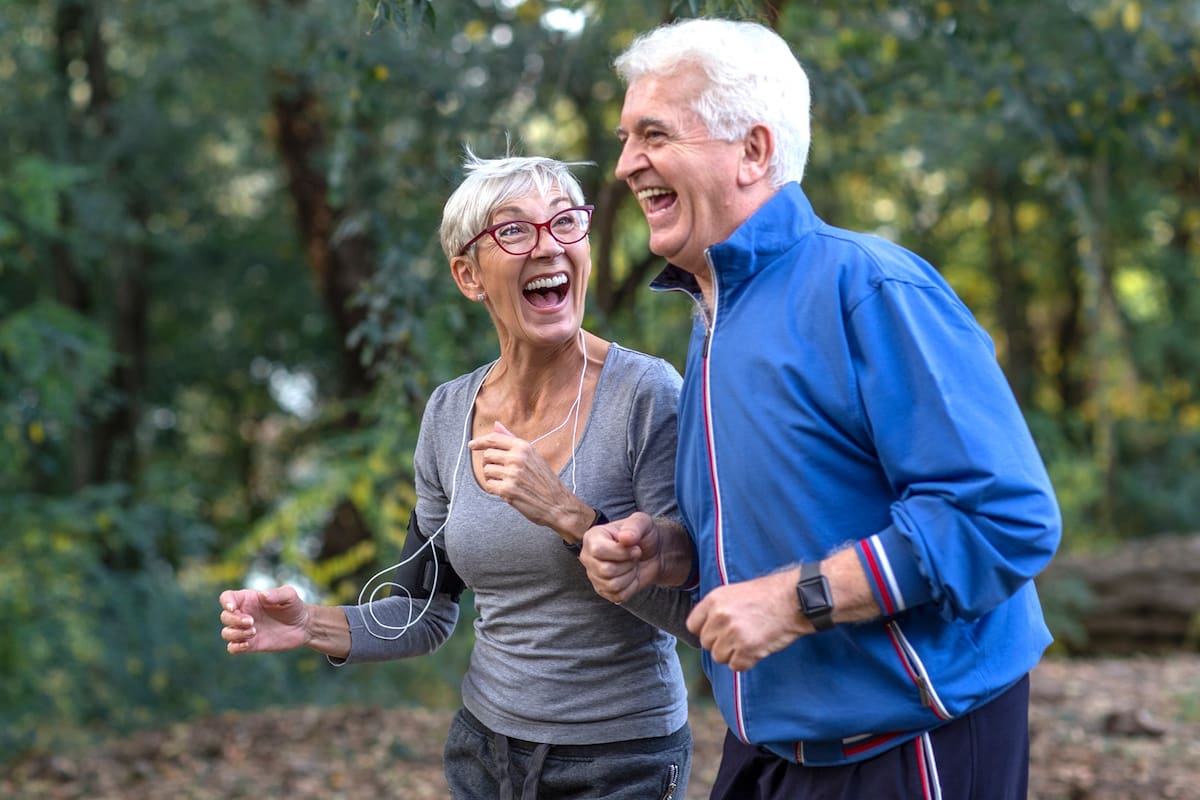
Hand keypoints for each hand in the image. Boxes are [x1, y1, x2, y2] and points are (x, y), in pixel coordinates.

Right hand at [219, 586, 309, 654]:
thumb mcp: (290, 596)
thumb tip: (262, 596)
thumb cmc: (294, 607)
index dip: (226, 602)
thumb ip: (277, 594)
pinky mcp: (250, 644)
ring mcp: (245, 630)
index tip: (233, 608)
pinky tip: (248, 644)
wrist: (302, 627)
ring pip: (226, 633)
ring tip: (254, 631)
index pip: (227, 597)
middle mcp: (243, 614)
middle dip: (234, 620)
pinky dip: (235, 647)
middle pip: (225, 616)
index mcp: (249, 599)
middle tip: (252, 621)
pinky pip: (232, 648)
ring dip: (235, 633)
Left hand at [468, 421, 589, 534]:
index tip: (472, 445)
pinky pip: (489, 485)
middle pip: (487, 455)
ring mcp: (512, 474)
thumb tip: (496, 424)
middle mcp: (517, 458)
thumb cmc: (544, 480)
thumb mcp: (532, 455)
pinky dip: (494, 489)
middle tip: (502, 472)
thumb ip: (512, 440)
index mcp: (524, 447)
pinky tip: (506, 491)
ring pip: (486, 471)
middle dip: (490, 464)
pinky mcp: (508, 490)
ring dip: (492, 477)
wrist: (557, 503)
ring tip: (506, 482)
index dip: (480, 442)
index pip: (494, 439)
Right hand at [580, 512, 675, 602]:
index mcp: (592, 537)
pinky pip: (618, 596)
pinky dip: (631, 587)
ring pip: (612, 585)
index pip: (598, 550)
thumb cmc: (645, 536)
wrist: (654, 554)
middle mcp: (588, 557)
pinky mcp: (603, 590)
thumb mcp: (643, 523)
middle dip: (628, 564)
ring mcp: (594, 575)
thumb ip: (634, 526)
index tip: (635, 548)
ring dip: (630, 575)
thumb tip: (624, 538)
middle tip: (633, 557)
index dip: (622, 552)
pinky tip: (631, 576)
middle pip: (605, 570)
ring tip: (632, 565)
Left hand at [686, 570, 805, 671]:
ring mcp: (733, 634)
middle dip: (720, 643)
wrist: (793, 600)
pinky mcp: (747, 649)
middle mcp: (720, 616)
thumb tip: (705, 628)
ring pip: (719, 657)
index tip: (717, 632)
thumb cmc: (767, 595)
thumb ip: (716, 609)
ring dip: (732, 654)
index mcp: (714, 600)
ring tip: (748, 641)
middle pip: (706, 643)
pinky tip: (756, 648)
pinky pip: (736, 666)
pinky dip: (746, 662)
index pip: (692, 626)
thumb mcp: (734, 593)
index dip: (705, 631)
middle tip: (739, 636)